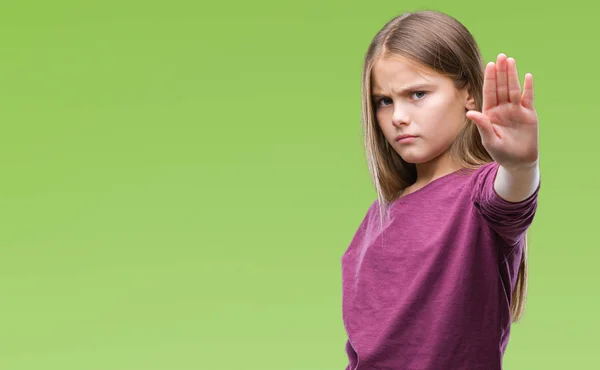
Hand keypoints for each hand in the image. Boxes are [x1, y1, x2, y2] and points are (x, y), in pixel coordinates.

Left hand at [466, 53, 538, 169]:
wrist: (518, 161)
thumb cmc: (500, 153)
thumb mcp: (489, 140)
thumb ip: (482, 125)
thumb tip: (470, 112)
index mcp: (490, 113)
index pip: (489, 93)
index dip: (490, 79)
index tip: (489, 65)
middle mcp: (502, 108)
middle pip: (501, 87)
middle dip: (501, 72)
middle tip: (501, 56)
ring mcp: (516, 110)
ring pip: (514, 89)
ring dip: (512, 75)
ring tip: (511, 61)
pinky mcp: (529, 113)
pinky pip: (528, 98)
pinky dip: (528, 88)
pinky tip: (527, 76)